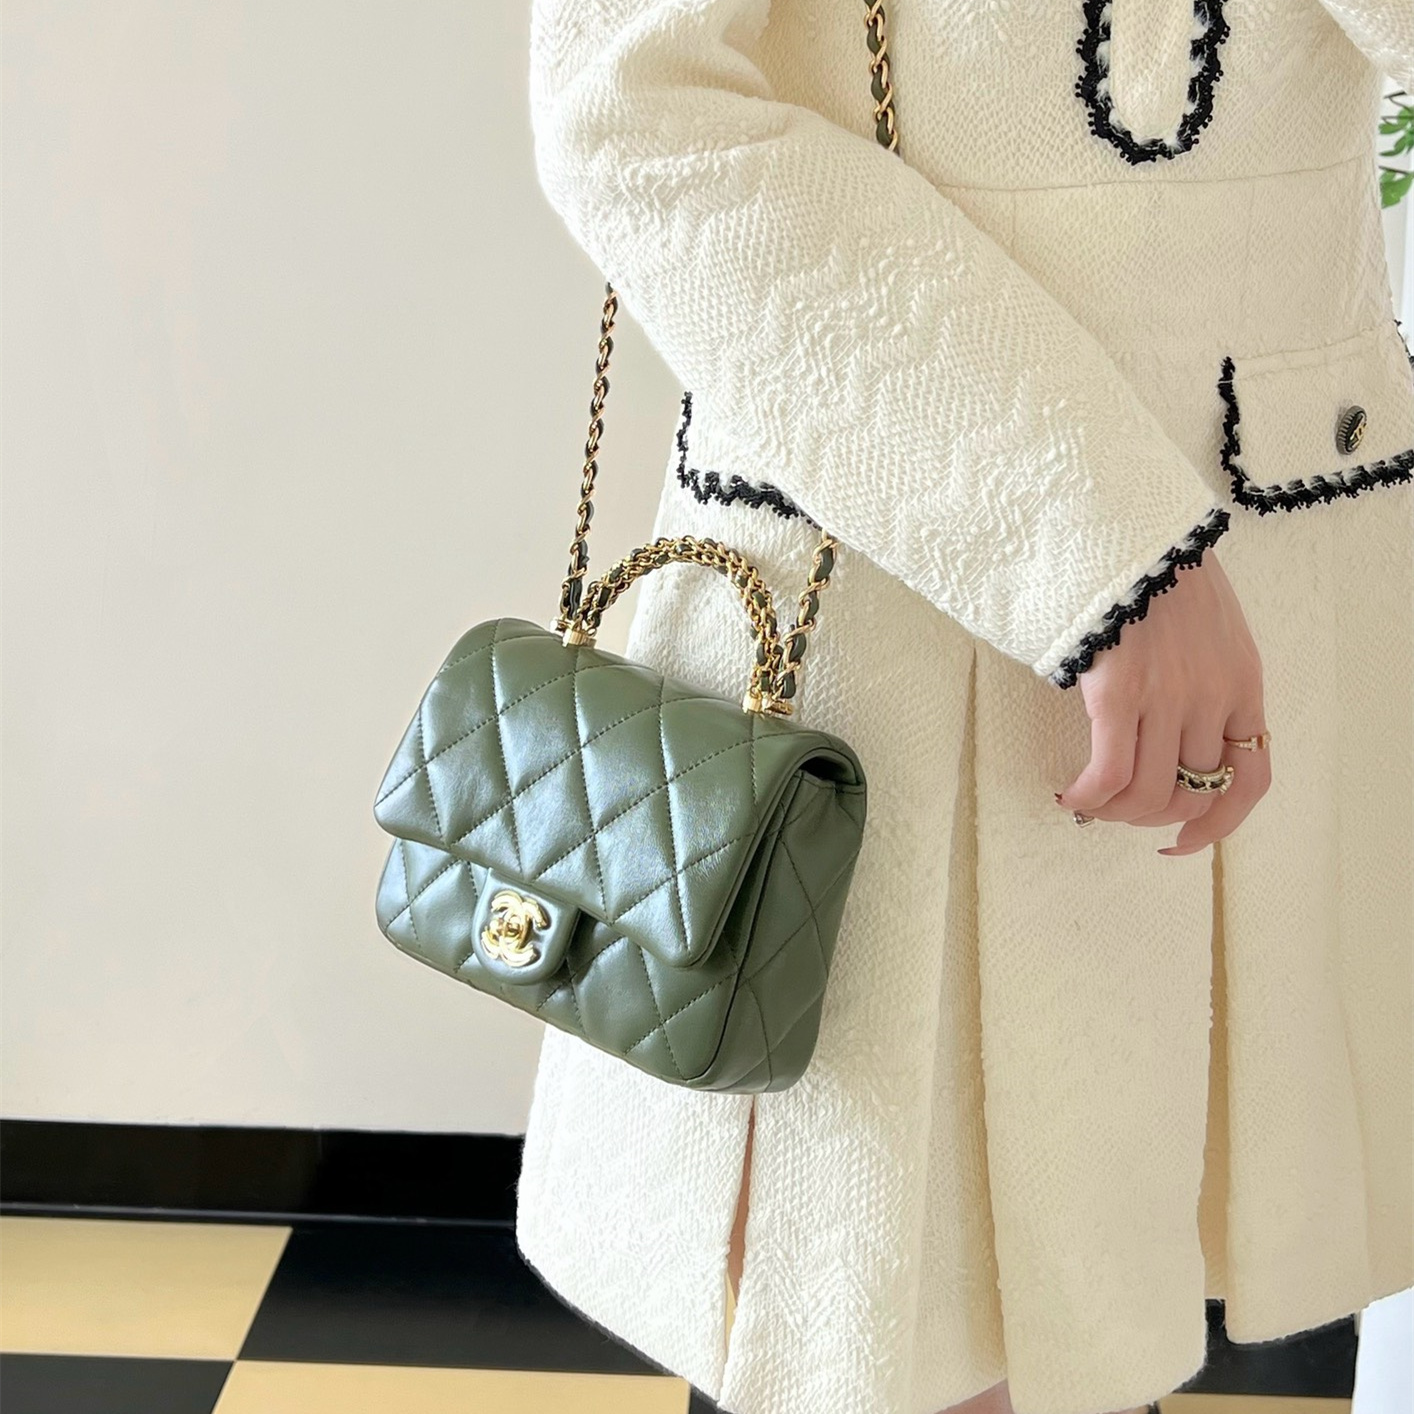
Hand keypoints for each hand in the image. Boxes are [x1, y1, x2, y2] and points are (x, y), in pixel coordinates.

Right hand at [1054, 552, 1270, 855]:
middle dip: (1152, 816)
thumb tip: (1175, 741)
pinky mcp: (1118, 694)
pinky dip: (1087, 797)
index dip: (1220, 823)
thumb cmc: (1159, 573)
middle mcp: (1212, 697)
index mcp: (1243, 682)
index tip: (1184, 839)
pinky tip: (1068, 794)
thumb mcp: (1212, 629)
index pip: (1252, 777)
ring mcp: (1167, 698)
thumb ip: (1209, 681)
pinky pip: (1108, 775)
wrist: (1124, 531)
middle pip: (1191, 793)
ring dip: (1114, 812)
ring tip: (1088, 802)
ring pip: (1147, 793)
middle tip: (1118, 810)